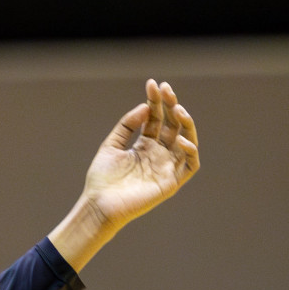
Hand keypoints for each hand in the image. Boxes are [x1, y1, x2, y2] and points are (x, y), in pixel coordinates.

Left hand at [80, 79, 199, 231]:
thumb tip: (145, 106)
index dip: (156, 101)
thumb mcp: (111, 145)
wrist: (98, 205)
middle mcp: (158, 154)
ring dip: (186, 124)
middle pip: (172, 126)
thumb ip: (127, 125)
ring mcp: (166, 167)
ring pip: (186, 141)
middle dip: (172, 106)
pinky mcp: (171, 183)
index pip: (156, 119)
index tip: (153, 84)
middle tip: (167, 90)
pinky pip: (190, 165)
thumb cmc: (101, 179)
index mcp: (144, 146)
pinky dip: (190, 151)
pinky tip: (180, 139)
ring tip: (178, 109)